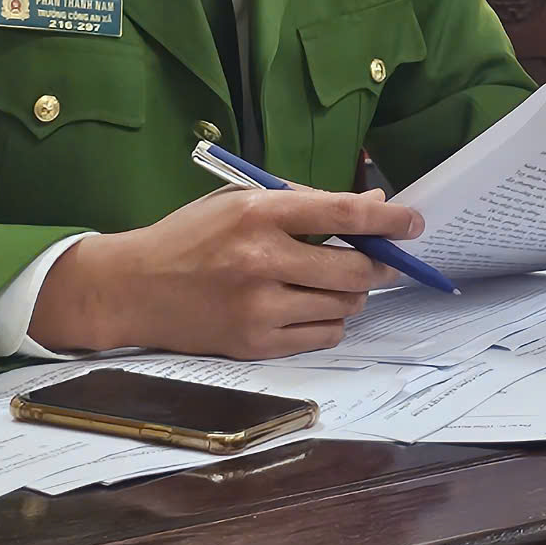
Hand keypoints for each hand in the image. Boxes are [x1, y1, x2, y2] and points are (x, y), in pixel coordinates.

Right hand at [29, 186, 413, 357]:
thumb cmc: (191, 236)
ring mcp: (257, 307)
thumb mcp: (241, 200)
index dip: (386, 221)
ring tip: (334, 284)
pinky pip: (322, 337)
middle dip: (378, 266)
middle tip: (381, 263)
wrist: (132, 287)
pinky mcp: (253, 344)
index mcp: (258, 214)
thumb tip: (373, 209)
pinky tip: (311, 308)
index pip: (340, 214)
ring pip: (343, 307)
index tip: (413, 223)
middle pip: (352, 271)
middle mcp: (260, 260)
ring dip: (352, 295)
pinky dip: (330, 322)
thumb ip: (306, 203)